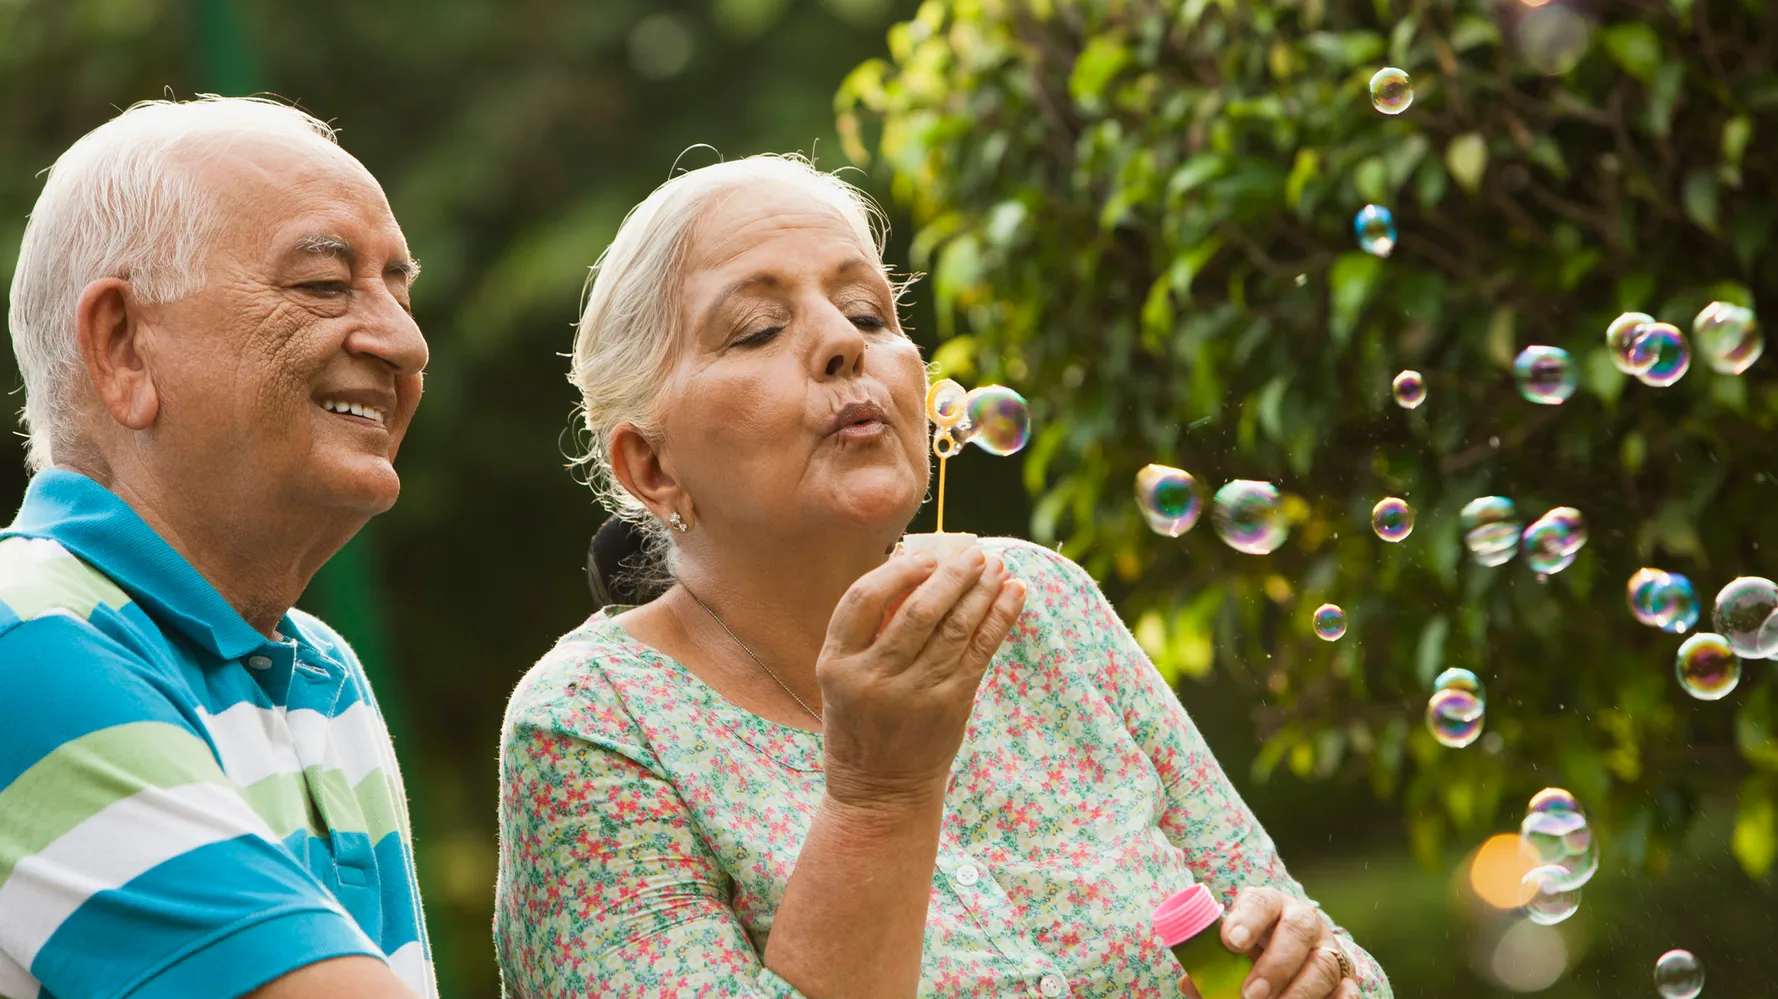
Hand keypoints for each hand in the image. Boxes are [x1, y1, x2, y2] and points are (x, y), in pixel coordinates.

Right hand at [818, 545, 1027, 811]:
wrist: (881, 793)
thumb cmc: (860, 724)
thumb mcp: (840, 681)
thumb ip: (867, 634)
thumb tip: (914, 568)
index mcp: (836, 665)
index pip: (861, 600)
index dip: (895, 572)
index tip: (924, 556)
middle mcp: (874, 678)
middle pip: (918, 611)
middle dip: (952, 575)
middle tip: (976, 553)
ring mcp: (915, 694)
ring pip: (956, 628)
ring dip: (982, 590)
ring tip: (999, 566)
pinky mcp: (951, 704)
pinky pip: (980, 650)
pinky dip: (1000, 618)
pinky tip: (1014, 594)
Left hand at [1219, 887, 1355, 998]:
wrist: (1295, 960)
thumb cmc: (1251, 954)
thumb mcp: (1232, 954)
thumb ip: (1214, 966)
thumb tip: (1190, 984)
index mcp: (1270, 906)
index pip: (1260, 902)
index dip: (1247, 919)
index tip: (1229, 942)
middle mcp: (1304, 922)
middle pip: (1298, 931)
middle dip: (1275, 965)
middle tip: (1250, 994)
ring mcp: (1329, 949)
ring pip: (1324, 965)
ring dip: (1298, 992)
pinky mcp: (1347, 978)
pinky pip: (1348, 992)